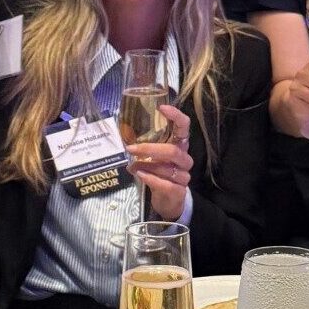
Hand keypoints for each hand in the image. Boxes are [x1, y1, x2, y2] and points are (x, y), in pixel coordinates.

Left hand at [126, 103, 192, 221]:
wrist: (168, 201)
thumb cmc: (159, 174)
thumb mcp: (151, 158)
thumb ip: (143, 148)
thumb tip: (123, 137)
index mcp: (179, 145)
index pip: (184, 126)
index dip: (176, 116)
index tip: (161, 108)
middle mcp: (184, 158)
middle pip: (173, 150)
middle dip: (150, 149)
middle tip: (131, 148)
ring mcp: (183, 175)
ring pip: (168, 168)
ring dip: (147, 166)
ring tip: (132, 166)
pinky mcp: (179, 191)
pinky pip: (167, 184)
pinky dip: (151, 179)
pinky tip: (140, 175)